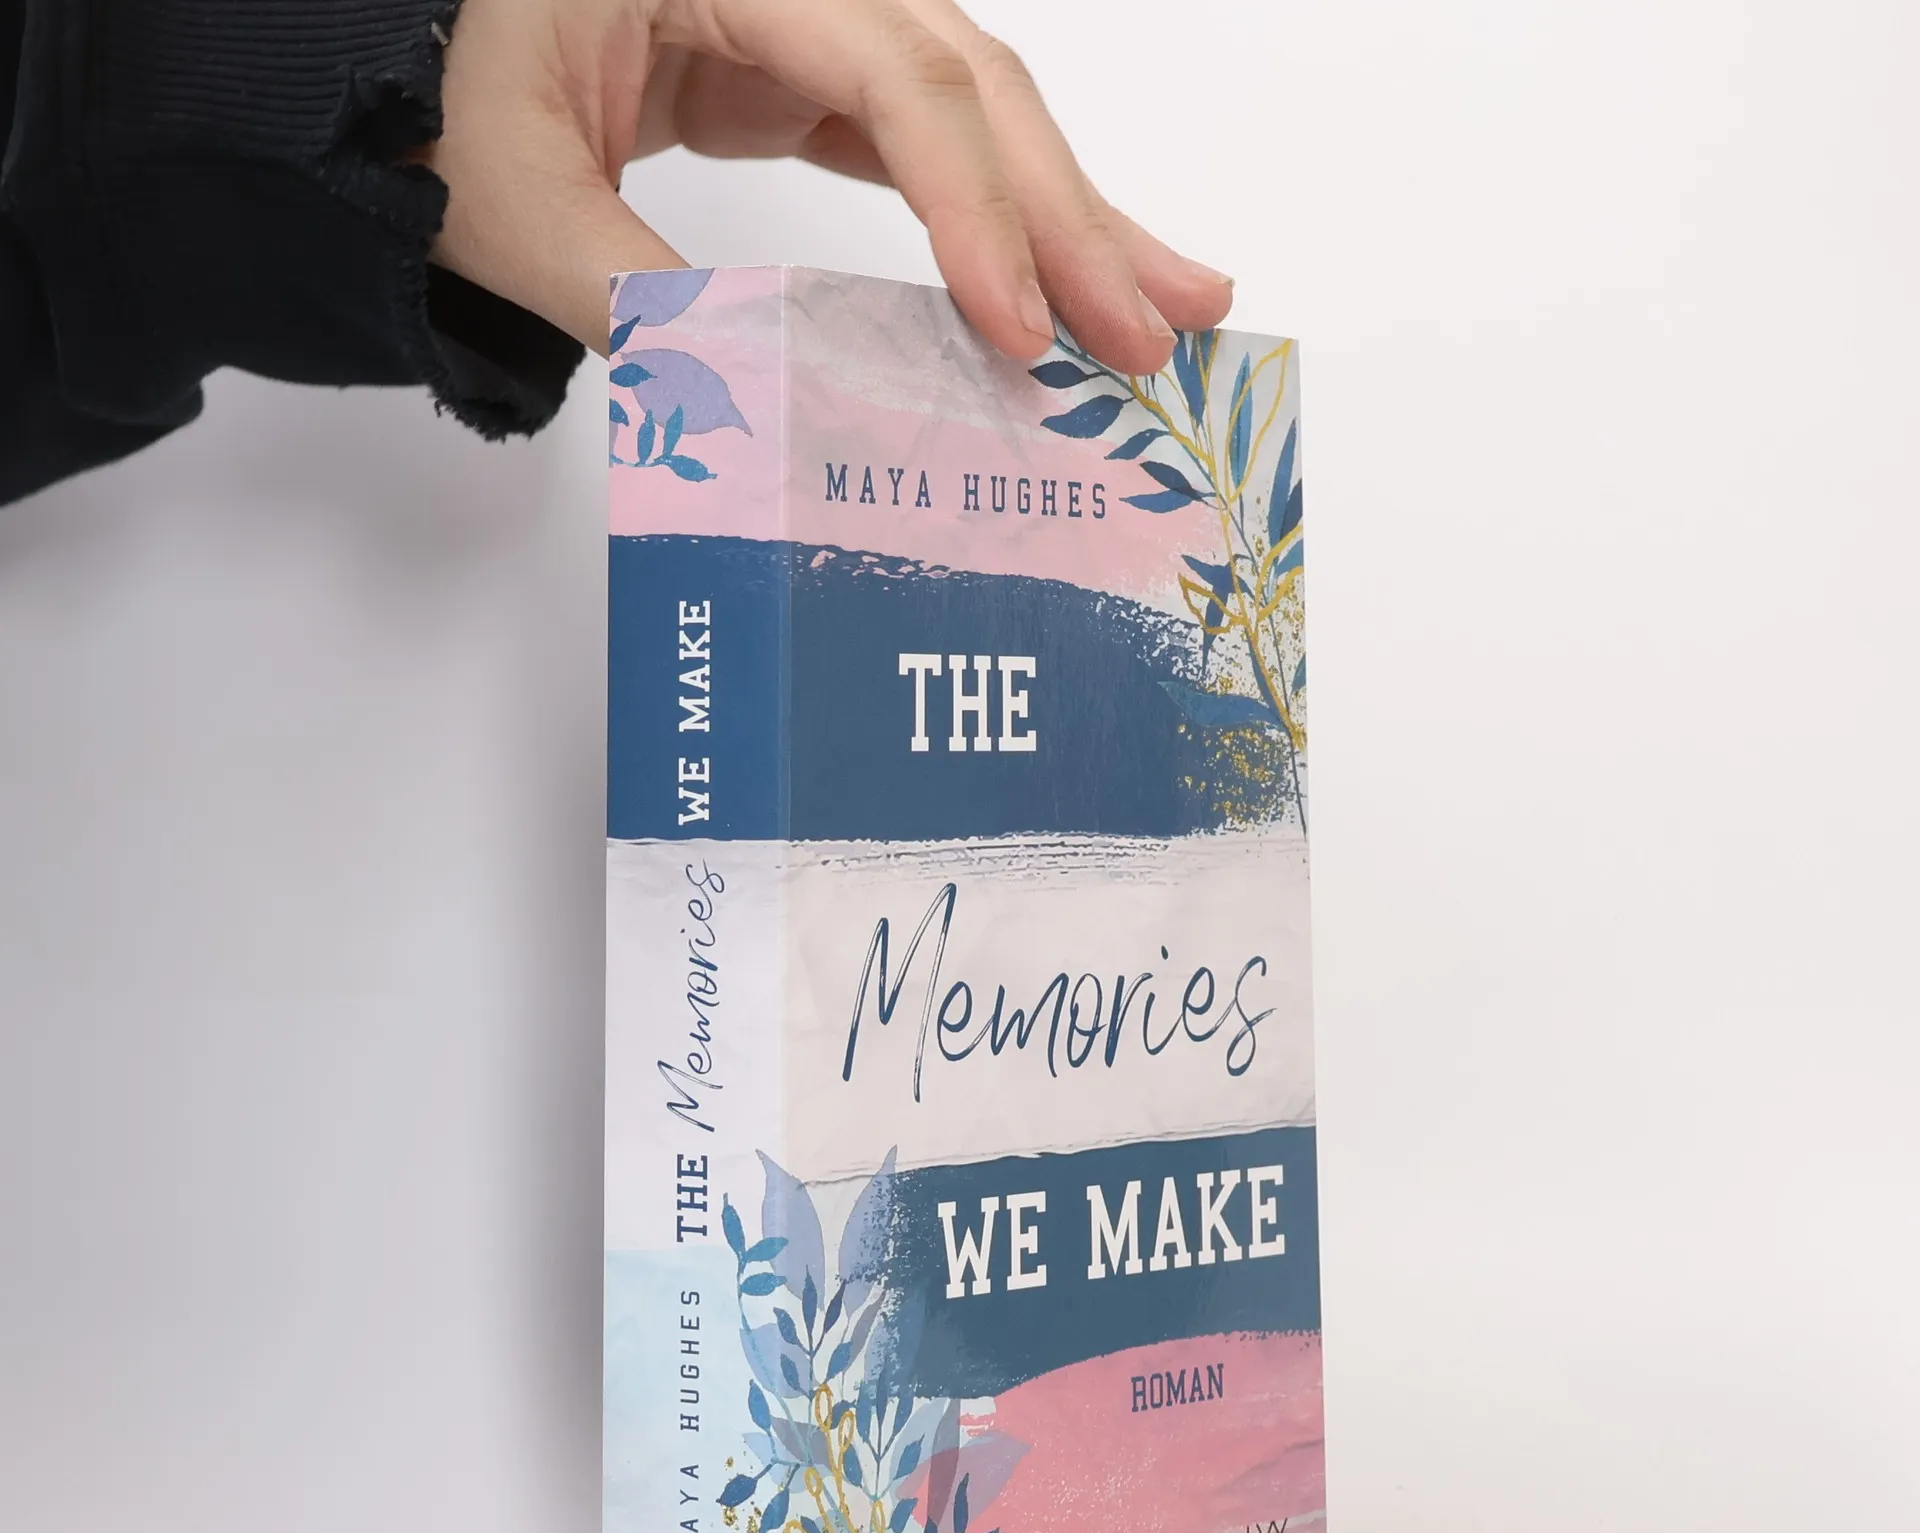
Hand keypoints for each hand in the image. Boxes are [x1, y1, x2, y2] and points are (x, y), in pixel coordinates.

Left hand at [426, 0, 1232, 372]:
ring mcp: (802, 19)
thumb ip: (637, 295)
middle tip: (1160, 331)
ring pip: (970, 106)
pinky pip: (924, 141)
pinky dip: (994, 215)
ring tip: (1166, 306)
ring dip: (1068, 211)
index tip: (1023, 330)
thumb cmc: (422, 101)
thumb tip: (768, 400)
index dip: (972, 204)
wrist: (382, 62)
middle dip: (1069, 212)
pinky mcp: (799, 74)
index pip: (891, 76)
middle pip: (968, 80)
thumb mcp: (509, 201)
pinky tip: (1058, 277)